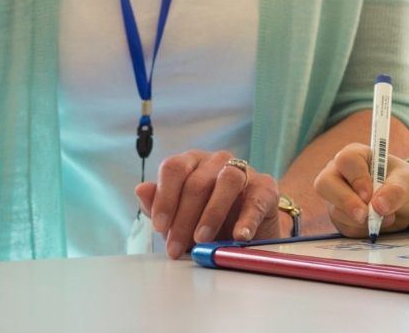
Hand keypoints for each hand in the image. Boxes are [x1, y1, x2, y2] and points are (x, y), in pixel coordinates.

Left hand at [133, 150, 282, 259]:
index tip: (160, 226)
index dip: (165, 198)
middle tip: (177, 247)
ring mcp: (244, 171)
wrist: (245, 230)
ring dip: (212, 213)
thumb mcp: (178, 216)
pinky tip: (239, 236)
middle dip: (184, 219)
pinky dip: (247, 219)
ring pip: (228, 181)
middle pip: (197, 182)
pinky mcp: (266, 187)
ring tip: (203, 240)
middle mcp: (217, 161)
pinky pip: (256, 198)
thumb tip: (142, 189)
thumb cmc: (207, 220)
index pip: (174, 168)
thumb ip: (159, 204)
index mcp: (191, 163)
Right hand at [315, 143, 408, 237]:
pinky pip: (344, 227)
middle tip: (365, 215)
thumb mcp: (407, 183)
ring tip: (387, 217)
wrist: (404, 202)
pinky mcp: (339, 217)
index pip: (346, 160)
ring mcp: (336, 197)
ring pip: (335, 210)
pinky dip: (362, 229)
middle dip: (346, 202)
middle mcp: (338, 174)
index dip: (356, 177)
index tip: (369, 194)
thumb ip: (396, 190)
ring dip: (361, 219)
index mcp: (355, 156)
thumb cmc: (402, 183)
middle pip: (325, 184)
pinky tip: (378, 223)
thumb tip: (378, 206)